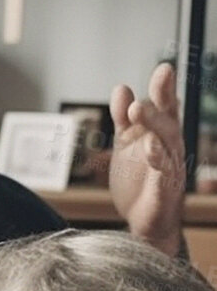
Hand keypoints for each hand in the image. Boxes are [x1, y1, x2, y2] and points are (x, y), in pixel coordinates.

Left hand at [109, 61, 185, 255]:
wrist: (142, 221)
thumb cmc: (138, 180)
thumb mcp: (125, 144)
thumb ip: (123, 118)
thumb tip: (121, 88)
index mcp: (160, 134)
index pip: (165, 108)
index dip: (165, 89)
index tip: (164, 69)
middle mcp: (170, 148)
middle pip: (167, 122)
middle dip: (157, 106)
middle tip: (138, 97)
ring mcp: (170, 168)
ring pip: (167, 144)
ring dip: (154, 127)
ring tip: (138, 112)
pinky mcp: (165, 189)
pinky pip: (164, 172)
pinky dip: (158, 160)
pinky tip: (149, 148)